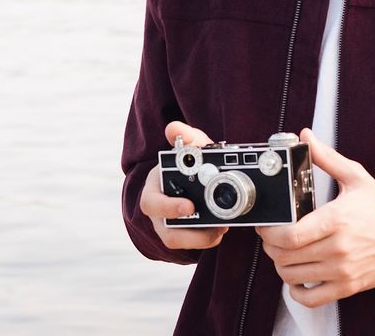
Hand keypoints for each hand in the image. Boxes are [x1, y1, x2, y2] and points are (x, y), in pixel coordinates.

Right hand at [138, 121, 227, 250]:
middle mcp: (158, 213)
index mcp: (154, 190)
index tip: (190, 206)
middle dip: (190, 234)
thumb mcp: (189, 150)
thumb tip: (173, 128)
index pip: (151, 203)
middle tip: (217, 228)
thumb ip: (185, 138)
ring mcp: (169, 227)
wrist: (191, 180)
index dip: (168, 208)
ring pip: (180, 243)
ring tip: (222, 229)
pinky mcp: (183, 236)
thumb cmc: (186, 165)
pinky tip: (221, 230)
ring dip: (203, 239)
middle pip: (166, 232)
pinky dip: (208, 239)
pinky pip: (191, 246)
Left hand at [256, 128, 374, 306]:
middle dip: (270, 247)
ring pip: (293, 277)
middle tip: (272, 237)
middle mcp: (338, 248)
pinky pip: (311, 298)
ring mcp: (342, 271)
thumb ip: (326, 157)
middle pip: (286, 256)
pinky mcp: (348, 287)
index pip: (290, 235)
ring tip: (284, 253)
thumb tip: (305, 137)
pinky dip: (297, 291)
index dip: (269, 232)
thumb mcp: (356, 176)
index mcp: (336, 220)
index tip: (266, 225)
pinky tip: (297, 276)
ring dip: (280, 266)